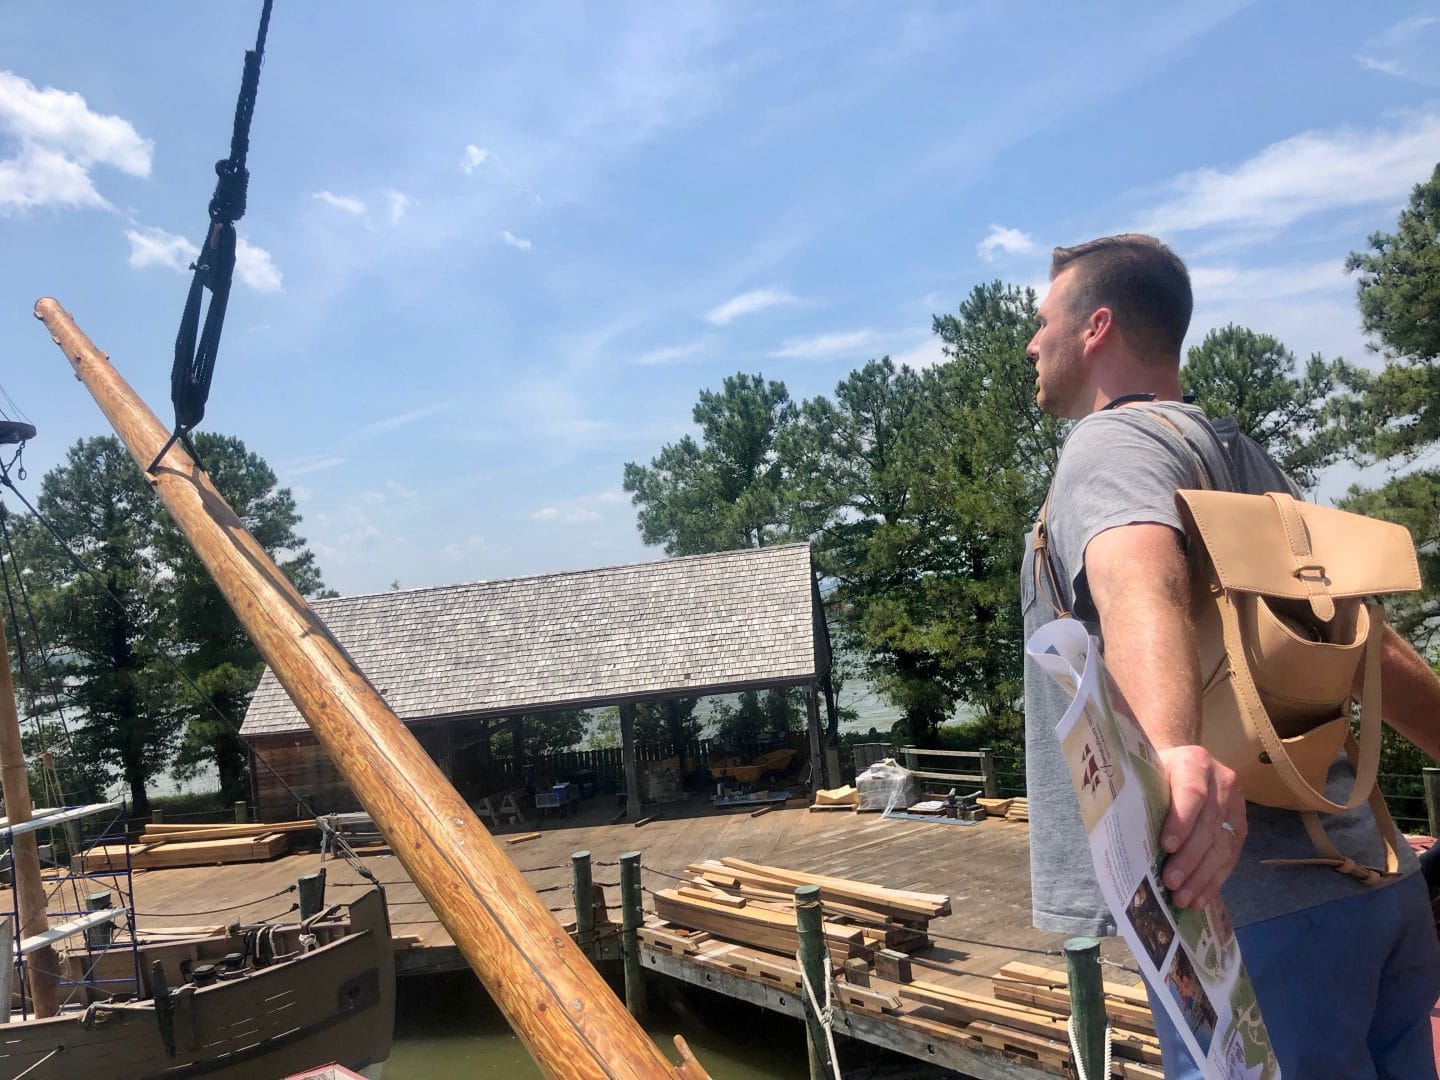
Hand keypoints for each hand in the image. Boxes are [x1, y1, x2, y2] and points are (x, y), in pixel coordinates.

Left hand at [1156, 744, 1245, 909]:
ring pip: (1222, 846)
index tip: (1165, 847)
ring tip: (1182, 898)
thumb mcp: (1147, 774)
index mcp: (1194, 762)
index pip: (1192, 794)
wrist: (1184, 764)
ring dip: (1201, 876)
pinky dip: (1213, 881)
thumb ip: (1142, 798)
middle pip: (1208, 825)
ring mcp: (1236, 806)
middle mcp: (1222, 782)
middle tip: (1170, 882)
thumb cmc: (1156, 772)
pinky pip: (1230, 858)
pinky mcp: (1241, 827)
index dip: (1181, 822)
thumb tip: (1121, 839)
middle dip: (1189, 858)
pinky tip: (1198, 898)